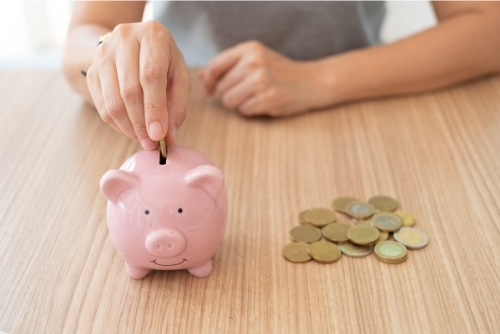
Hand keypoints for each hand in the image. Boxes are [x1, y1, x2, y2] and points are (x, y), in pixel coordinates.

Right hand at [86, 21, 188, 149]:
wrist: (132, 43)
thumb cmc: (162, 60)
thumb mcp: (178, 75)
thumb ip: (176, 105)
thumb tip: (168, 137)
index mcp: (152, 35)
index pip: (150, 76)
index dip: (154, 109)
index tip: (159, 135)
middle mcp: (124, 39)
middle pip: (129, 90)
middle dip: (141, 123)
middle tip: (152, 143)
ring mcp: (103, 54)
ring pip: (113, 101)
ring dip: (129, 127)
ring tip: (143, 139)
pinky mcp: (91, 70)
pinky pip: (102, 105)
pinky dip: (117, 124)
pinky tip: (131, 130)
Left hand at [199, 41, 333, 116]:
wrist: (312, 82)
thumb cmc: (280, 72)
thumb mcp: (255, 59)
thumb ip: (228, 66)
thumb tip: (201, 75)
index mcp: (249, 49)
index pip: (215, 66)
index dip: (208, 81)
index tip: (210, 90)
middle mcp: (253, 62)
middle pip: (221, 87)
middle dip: (228, 94)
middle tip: (246, 92)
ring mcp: (261, 81)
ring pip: (229, 101)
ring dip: (239, 103)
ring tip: (255, 97)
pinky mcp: (268, 99)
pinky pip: (243, 111)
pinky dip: (250, 111)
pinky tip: (263, 103)